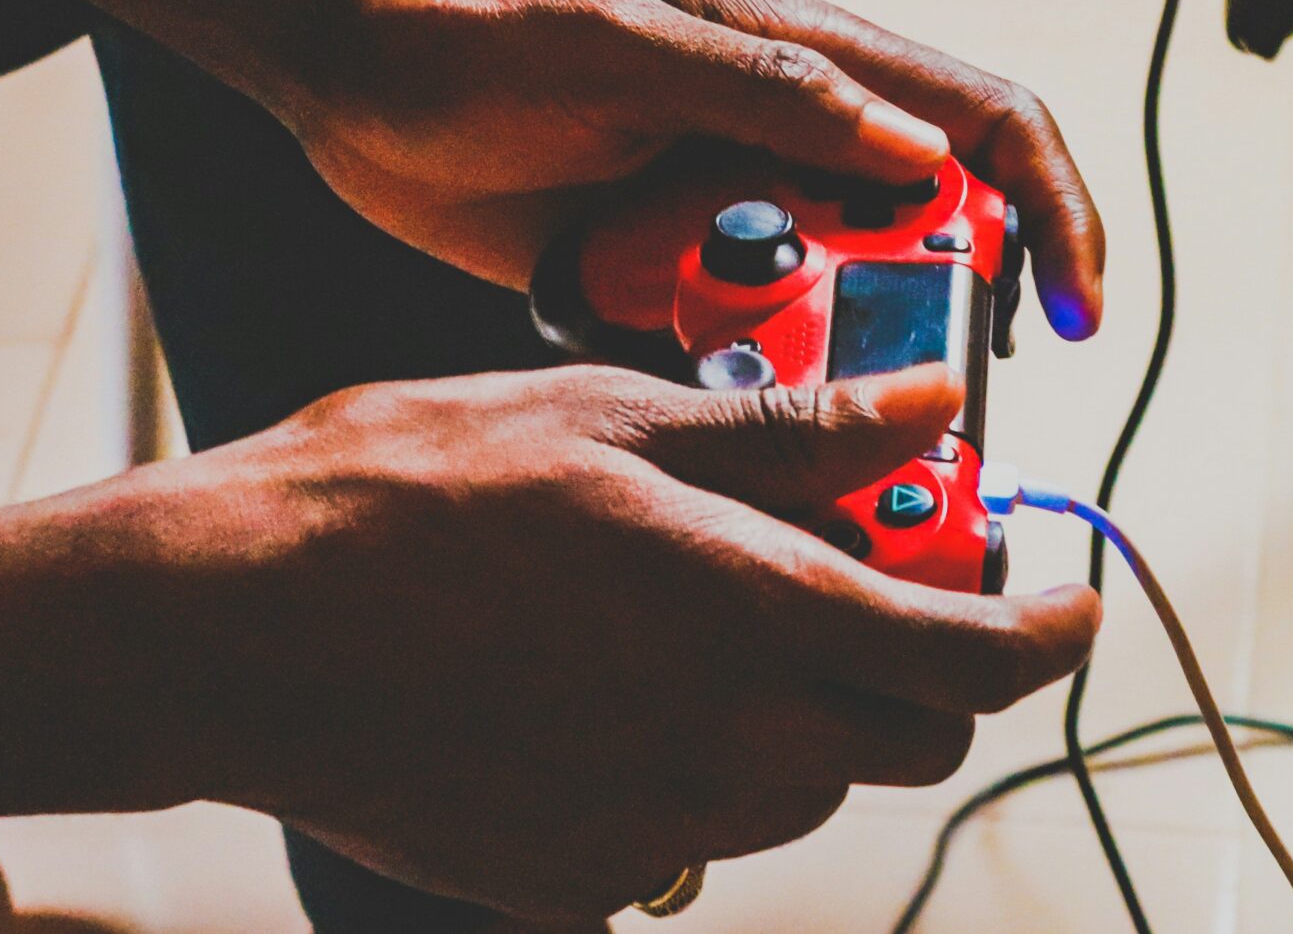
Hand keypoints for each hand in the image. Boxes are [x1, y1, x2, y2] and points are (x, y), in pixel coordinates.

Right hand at [190, 361, 1098, 920]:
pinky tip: (592, 685)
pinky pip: (689, 831)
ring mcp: (656, 825)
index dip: (1047, 634)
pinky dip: (686, 763)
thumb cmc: (405, 494)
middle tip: (843, 576)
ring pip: (804, 786)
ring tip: (681, 613)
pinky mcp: (582, 879)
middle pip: (904, 733)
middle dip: (908, 659)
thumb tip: (926, 412)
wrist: (227, 626)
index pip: (975, 660)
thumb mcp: (614, 418)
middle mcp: (729, 739)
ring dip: (796, 707)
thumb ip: (793, 435)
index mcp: (755, 609)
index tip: (1066, 600)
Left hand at [282, 0, 1104, 334]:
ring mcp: (732, 213)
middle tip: (900, 390)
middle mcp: (791, 140)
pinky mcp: (667, 280)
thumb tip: (922, 151)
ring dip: (827, 364)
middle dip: (937, 318)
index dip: (1054, 210)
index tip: (1073, 310)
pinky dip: (741, 395)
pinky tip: (702, 414)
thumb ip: (773, 87)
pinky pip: (741, 356)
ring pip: (837, 310)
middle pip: (927, 236)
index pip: (982, 121)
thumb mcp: (628, 42)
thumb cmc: (481, 30)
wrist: (347, 72)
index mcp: (807, 58)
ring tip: (772, 402)